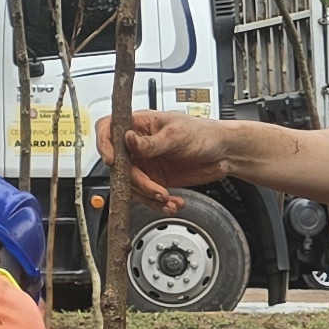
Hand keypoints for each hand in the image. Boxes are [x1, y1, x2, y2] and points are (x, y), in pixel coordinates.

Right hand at [112, 109, 228, 200]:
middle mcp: (139, 145)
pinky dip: (159, 203)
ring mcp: (146, 164)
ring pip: (132, 185)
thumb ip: (151, 142)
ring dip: (149, 197)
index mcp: (140, 125)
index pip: (109, 129)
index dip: (105, 145)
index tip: (113, 161)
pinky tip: (172, 203)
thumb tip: (128, 140)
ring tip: (167, 199)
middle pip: (120, 166)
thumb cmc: (204, 133)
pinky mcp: (156, 180)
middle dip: (138, 183)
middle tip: (156, 190)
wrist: (224, 153)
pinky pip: (148, 195)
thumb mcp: (177, 135)